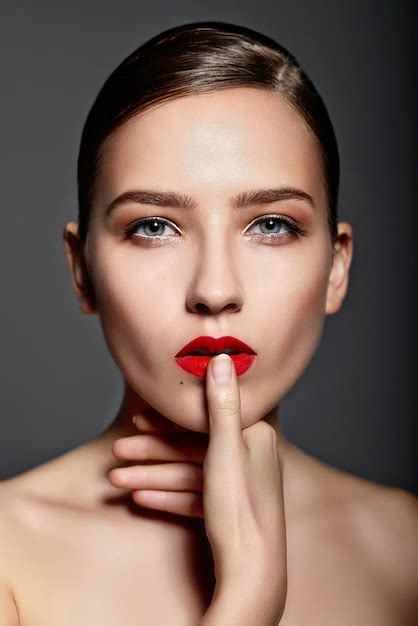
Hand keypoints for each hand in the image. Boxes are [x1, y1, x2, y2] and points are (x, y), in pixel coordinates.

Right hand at [108, 355, 286, 622]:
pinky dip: (170, 497)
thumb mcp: (225, 449)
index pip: (205, 416)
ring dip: (153, 476)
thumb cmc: (240, 508)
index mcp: (255, 435)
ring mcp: (239, 484)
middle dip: (153, 452)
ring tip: (117, 481)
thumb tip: (220, 357)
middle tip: (119, 452)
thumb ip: (221, 404)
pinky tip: (141, 500)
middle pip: (192, 447)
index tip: (140, 417)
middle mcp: (250, 456)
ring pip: (189, 473)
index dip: (170, 417)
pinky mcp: (231, 507)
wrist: (252, 571)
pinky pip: (195, 496)